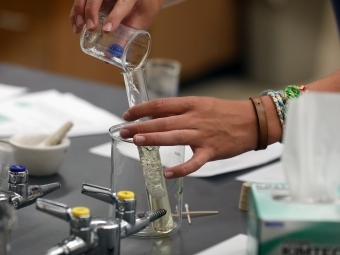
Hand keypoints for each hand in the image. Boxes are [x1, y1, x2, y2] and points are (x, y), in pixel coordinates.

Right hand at [70, 0, 163, 33]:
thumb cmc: (143, 7)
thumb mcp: (141, 20)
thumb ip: (128, 36)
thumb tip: (115, 53)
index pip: (123, 3)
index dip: (115, 16)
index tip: (107, 29)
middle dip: (91, 11)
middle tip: (91, 28)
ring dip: (79, 12)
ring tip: (79, 28)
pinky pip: (81, 0)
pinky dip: (76, 13)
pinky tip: (76, 26)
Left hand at [120, 96, 258, 177]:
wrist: (253, 121)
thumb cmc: (226, 112)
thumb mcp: (202, 104)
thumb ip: (181, 110)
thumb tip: (157, 115)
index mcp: (191, 104)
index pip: (160, 105)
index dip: (141, 109)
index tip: (127, 114)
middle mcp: (194, 118)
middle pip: (162, 121)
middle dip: (140, 126)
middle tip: (123, 131)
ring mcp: (202, 135)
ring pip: (174, 137)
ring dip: (153, 139)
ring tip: (136, 141)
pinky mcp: (211, 151)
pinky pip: (194, 162)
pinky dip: (181, 169)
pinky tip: (168, 174)